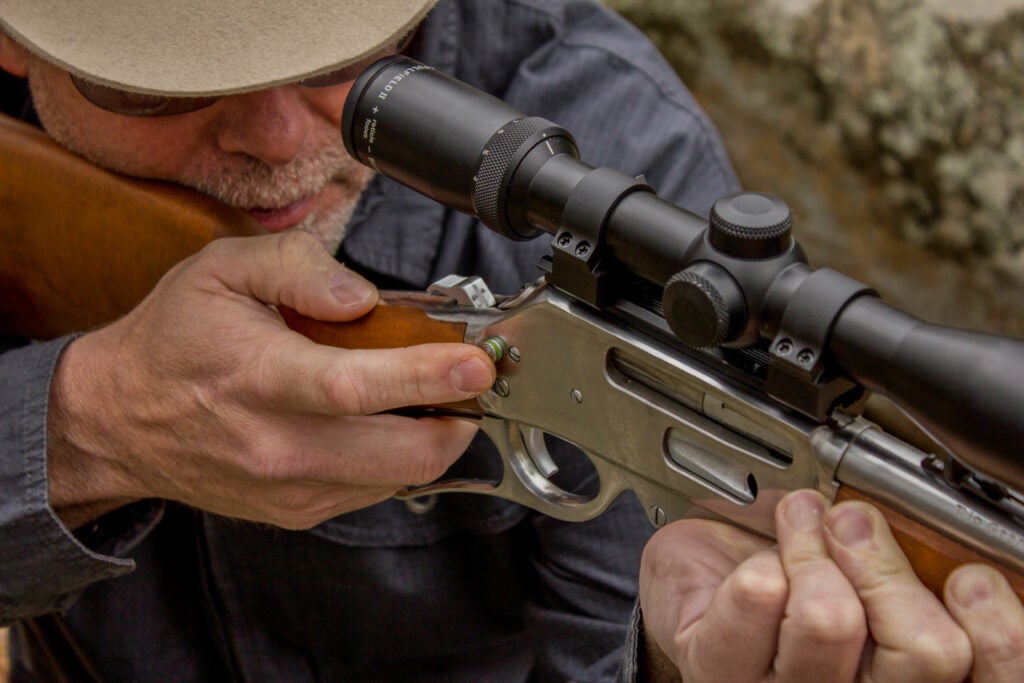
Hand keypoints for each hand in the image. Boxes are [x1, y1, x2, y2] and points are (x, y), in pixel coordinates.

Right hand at [46, 232, 494, 528]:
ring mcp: (290, 489)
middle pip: (397, 453)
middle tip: (470, 382)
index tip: (476, 365)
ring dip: (431, 437)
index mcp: (259, 378)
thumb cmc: (174, 341)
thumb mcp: (222, 271)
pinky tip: (377, 420)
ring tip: (421, 393)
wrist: (119, 422)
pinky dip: (396, 456)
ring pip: (397, 477)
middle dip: (457, 420)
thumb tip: (362, 296)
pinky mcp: (297, 512)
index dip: (425, 377)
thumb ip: (298, 266)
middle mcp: (277, 446)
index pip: (354, 387)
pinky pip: (375, 490)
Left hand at [639, 489, 1023, 681]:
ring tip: (797, 525)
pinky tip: (758, 561)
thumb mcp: (863, 562)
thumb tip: (937, 528)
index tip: (971, 581)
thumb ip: (910, 561)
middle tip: (852, 524)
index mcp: (906, 675)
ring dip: (812, 551)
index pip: (994, 679)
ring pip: (832, 621)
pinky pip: (757, 603)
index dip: (1000, 635)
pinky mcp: (718, 670)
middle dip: (888, 566)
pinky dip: (759, 561)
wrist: (700, 580)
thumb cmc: (788, 573)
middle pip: (926, 651)